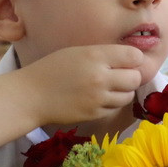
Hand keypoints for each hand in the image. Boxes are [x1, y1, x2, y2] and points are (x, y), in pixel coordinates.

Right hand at [20, 45, 143, 125]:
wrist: (32, 95)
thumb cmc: (52, 69)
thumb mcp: (78, 52)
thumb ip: (104, 54)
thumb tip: (130, 59)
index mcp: (96, 56)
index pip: (134, 56)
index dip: (134, 58)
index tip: (127, 60)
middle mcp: (100, 77)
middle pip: (135, 78)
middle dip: (131, 76)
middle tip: (121, 75)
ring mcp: (98, 98)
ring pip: (128, 95)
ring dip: (123, 91)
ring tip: (110, 87)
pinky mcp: (94, 114)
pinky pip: (115, 108)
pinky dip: (112, 103)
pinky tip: (100, 97)